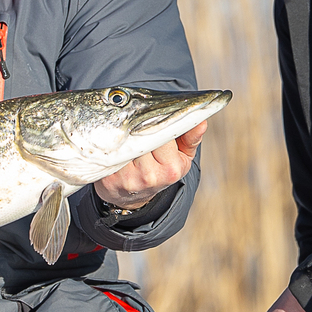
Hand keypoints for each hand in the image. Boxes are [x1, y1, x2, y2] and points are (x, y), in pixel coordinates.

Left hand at [92, 121, 206, 210]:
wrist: (133, 197)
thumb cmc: (161, 169)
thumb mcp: (182, 157)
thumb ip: (191, 138)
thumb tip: (202, 122)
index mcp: (171, 168)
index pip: (163, 133)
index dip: (157, 121)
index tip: (153, 114)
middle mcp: (150, 175)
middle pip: (143, 136)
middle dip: (139, 125)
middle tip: (137, 118)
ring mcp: (128, 178)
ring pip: (126, 142)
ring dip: (125, 133)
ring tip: (126, 130)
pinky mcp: (109, 178)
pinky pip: (110, 152)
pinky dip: (112, 144)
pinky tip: (114, 142)